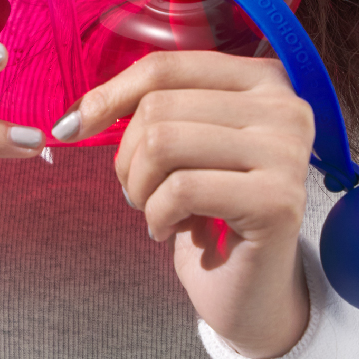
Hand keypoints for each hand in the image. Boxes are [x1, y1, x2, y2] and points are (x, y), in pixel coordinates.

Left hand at [54, 52, 315, 358]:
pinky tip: (169, 230)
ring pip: (164, 143)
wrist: (250, 291)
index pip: (165, 67)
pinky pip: (182, 189)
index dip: (109, 96)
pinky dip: (158, 214)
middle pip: (159, 107)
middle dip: (128, 157)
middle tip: (139, 193)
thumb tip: (75, 117)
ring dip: (140, 188)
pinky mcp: (278, 201)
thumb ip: (143, 110)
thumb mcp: (179, 143)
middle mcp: (285, 106)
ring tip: (155, 211)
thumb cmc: (208, 211)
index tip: (72, 128)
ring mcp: (287, 152)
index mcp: (261, 79)